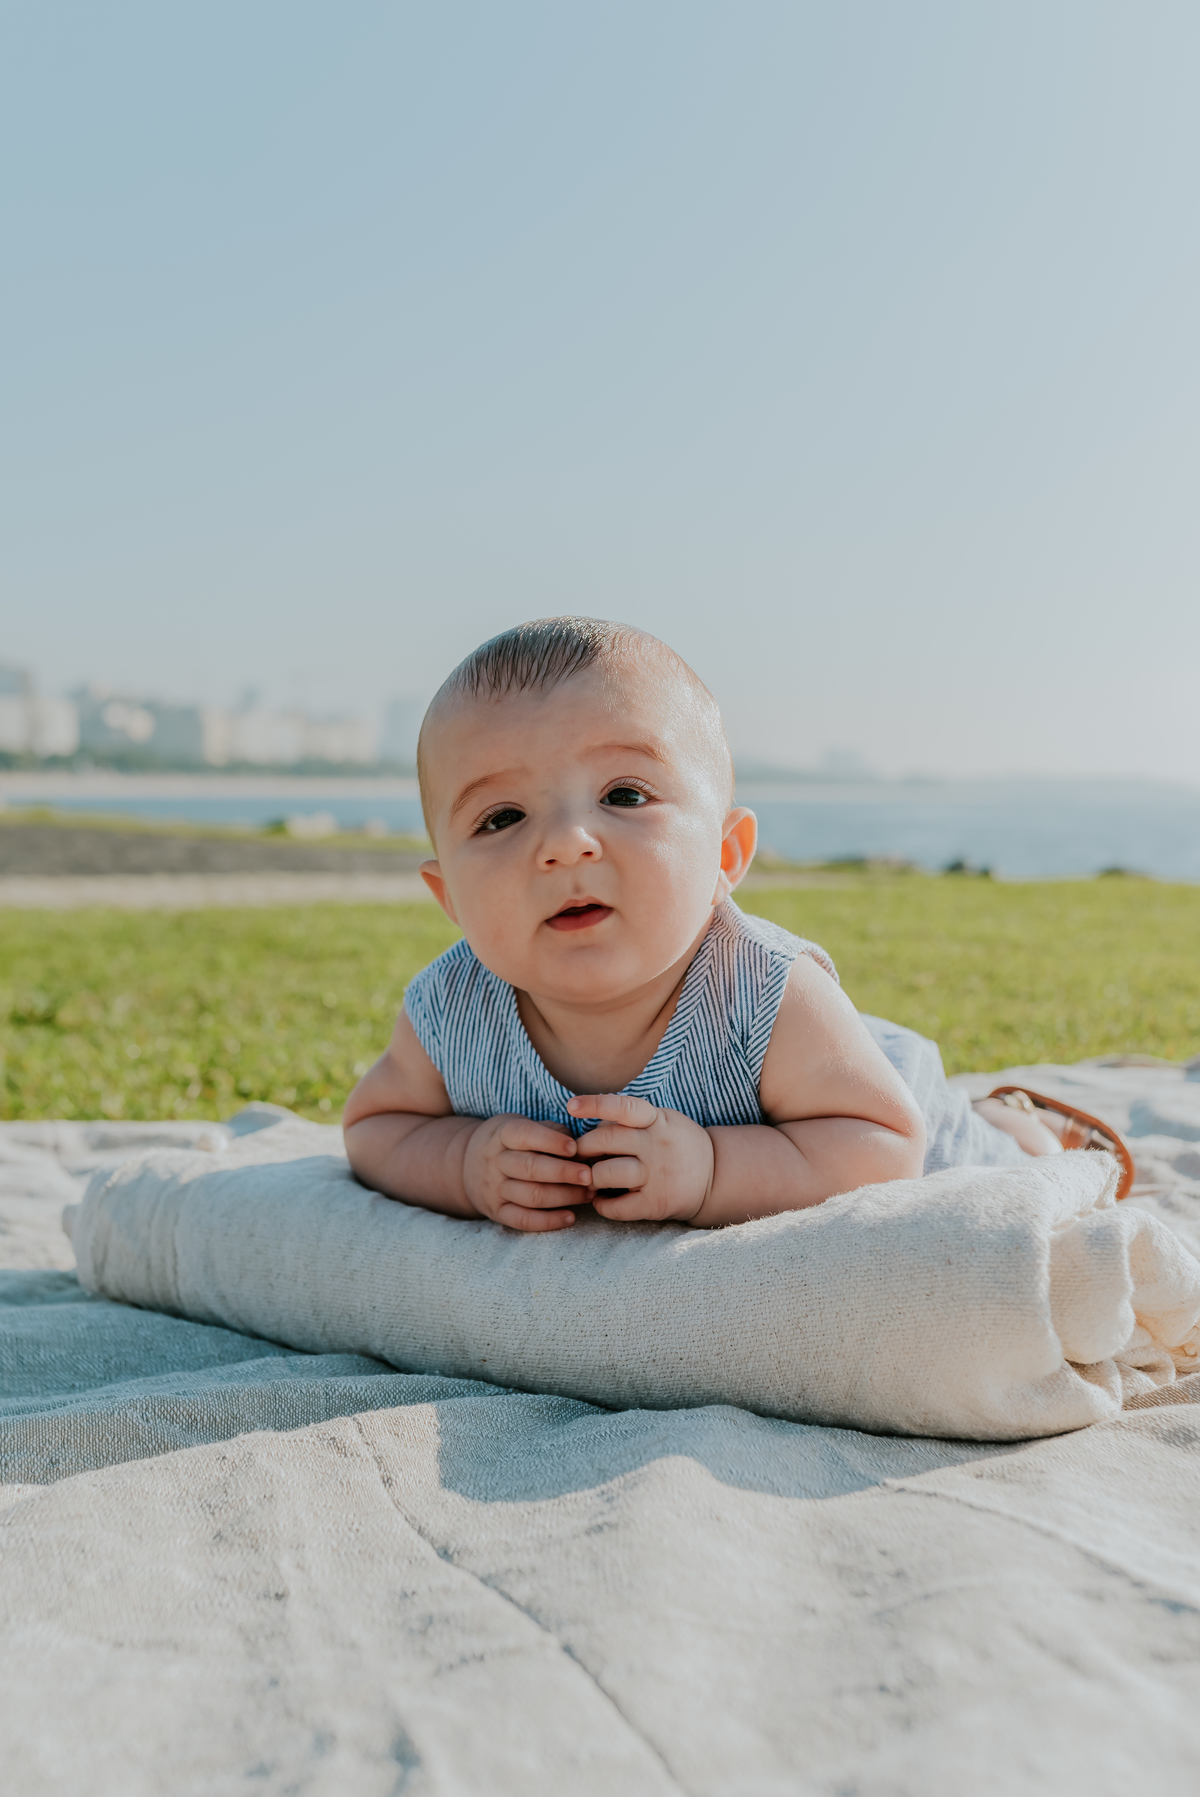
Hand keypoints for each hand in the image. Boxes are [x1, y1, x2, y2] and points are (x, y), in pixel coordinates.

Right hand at [461, 1113, 592, 1231]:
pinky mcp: (497, 1212)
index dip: (551, 1141)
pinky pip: (523, 1220)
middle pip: (530, 1168)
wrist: (466, 1165)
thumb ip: (550, 1130)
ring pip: (531, 1196)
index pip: (525, 1135)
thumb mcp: (521, 1124)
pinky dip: (548, 1221)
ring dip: (564, 1196)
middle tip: (589, 1176)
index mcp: (502, 1134)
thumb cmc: (508, 1142)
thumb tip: (582, 1144)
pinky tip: (570, 1217)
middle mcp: (495, 1161)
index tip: (575, 1148)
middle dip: (564, 1173)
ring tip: (588, 1194)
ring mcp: (494, 1189)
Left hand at [566, 1094, 713, 1222]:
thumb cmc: (676, 1144)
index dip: (594, 1104)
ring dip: (589, 1177)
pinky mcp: (656, 1204)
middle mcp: (656, 1146)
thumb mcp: (662, 1120)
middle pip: (605, 1141)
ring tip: (591, 1178)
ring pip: (605, 1174)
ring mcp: (656, 1176)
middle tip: (579, 1154)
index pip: (623, 1107)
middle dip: (584, 1147)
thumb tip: (591, 1126)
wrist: (714, 1176)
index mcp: (657, 1120)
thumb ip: (630, 1120)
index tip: (571, 1106)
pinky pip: (616, 1207)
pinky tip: (601, 1200)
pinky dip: (601, 1205)